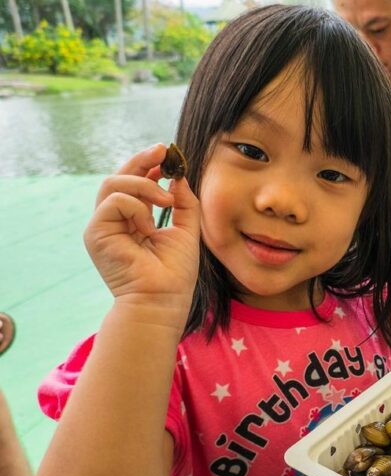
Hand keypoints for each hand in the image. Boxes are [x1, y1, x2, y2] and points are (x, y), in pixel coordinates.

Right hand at [84, 144, 200, 321]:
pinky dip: (137, 207)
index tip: (167, 153)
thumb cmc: (174, 273)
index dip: (148, 165)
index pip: (134, 184)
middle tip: (161, 151)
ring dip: (144, 186)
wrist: (163, 300)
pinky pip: (114, 201)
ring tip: (166, 202)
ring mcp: (102, 226)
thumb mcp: (186, 231)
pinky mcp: (96, 233)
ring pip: (113, 184)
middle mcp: (114, 221)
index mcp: (133, 220)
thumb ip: (184, 203)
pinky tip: (149, 226)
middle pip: (118, 177)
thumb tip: (179, 177)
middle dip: (141, 161)